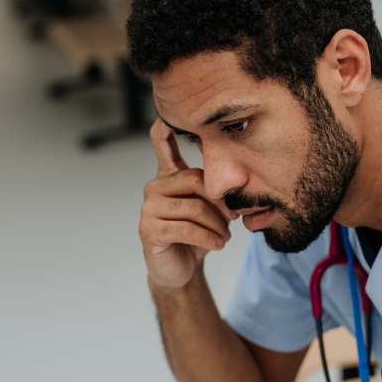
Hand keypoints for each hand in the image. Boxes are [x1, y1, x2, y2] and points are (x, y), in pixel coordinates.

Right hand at [140, 119, 235, 289]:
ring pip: (195, 208)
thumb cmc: (196, 236)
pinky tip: (216, 244)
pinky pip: (187, 229)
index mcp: (168, 176)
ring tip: (224, 236)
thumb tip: (233, 175)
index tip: (175, 111)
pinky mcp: (149, 229)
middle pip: (196, 180)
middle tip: (233, 217)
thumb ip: (213, 188)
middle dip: (221, 201)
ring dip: (218, 225)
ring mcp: (149, 208)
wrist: (180, 270)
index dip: (168, 125)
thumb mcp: (209, 208)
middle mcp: (154, 187)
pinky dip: (208, 238)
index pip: (162, 141)